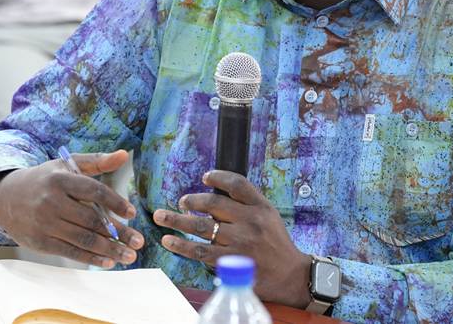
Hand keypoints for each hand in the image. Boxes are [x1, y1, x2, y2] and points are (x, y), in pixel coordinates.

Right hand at [0, 150, 144, 267]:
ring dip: (110, 249)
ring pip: (83, 238)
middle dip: (120, 233)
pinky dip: (91, 258)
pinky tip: (109, 261)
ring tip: (130, 255)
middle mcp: (51, 201)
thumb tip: (123, 155)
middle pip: (92, 219)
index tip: (132, 213)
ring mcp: (45, 223)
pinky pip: (70, 252)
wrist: (5, 197)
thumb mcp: (66, 165)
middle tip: (140, 241)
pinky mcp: (40, 242)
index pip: (94, 191)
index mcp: (60, 179)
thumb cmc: (45, 180)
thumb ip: (96, 161)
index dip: (115, 202)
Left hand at [153, 171, 312, 307]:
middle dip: (191, 200)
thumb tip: (212, 196)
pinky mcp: (232, 262)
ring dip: (178, 220)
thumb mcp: (269, 216)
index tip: (205, 177)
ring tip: (161, 217)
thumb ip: (246, 205)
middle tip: (181, 202)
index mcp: (261, 207)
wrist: (290, 275)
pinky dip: (182, 245)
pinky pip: (201, 251)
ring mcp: (240, 242)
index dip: (219, 177)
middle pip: (214, 203)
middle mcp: (251, 221)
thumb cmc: (275, 244)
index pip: (237, 184)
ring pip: (202, 226)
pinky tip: (169, 241)